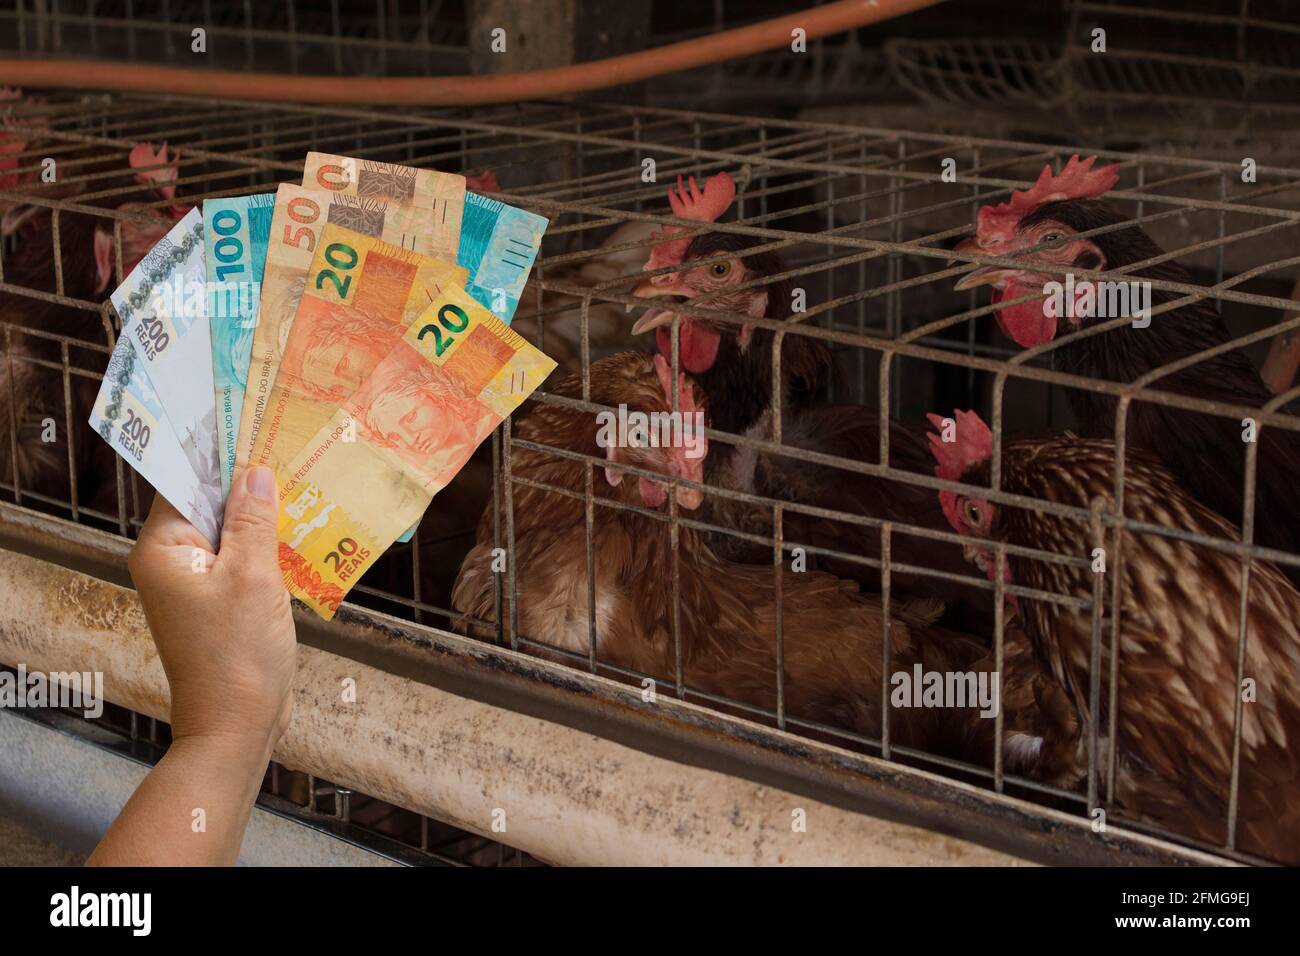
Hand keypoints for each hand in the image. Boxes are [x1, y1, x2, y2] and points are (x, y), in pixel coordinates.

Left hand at [128, 466, 296, 757]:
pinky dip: (270, 547)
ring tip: (307, 485)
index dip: (221, 454)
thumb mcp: (252, 578)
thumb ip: (253, 520)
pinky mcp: (221, 602)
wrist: (237, 725)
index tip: (255, 424)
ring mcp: (197, 584)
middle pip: (210, 504)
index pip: (186, 482)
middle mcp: (172, 562)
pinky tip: (304, 533)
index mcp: (164, 550)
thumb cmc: (238, 655)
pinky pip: (243, 559)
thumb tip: (256, 471)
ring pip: (232, 531)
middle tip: (292, 449)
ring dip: (266, 516)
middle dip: (250, 483)